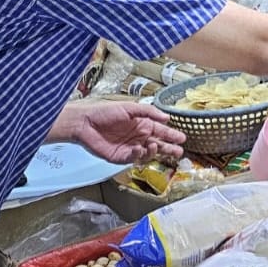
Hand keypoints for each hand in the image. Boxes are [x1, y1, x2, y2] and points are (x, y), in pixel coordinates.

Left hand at [54, 98, 185, 163]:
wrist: (85, 123)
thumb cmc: (105, 112)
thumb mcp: (130, 107)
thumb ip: (149, 112)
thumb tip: (167, 117)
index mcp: (142, 125)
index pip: (161, 131)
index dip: (172, 135)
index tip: (182, 138)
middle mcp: (138, 137)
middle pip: (158, 145)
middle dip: (169, 149)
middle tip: (178, 151)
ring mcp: (130, 148)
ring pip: (148, 154)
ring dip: (154, 151)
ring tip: (155, 146)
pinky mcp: (120, 157)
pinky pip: (134, 158)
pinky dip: (139, 155)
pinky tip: (139, 148)